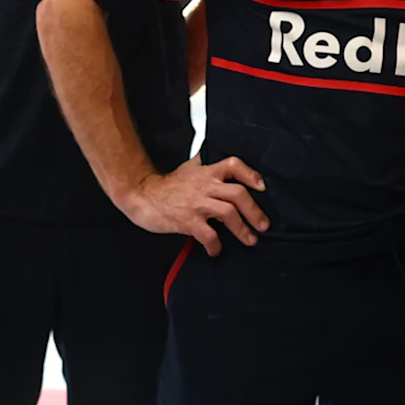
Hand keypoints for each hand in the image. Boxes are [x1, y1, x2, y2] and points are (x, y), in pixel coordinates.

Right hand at [118, 156, 266, 250]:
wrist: (141, 196)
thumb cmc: (165, 186)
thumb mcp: (187, 168)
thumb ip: (203, 163)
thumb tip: (213, 154)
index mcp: (206, 173)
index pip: (233, 165)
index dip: (251, 175)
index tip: (262, 187)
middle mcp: (204, 186)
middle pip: (238, 194)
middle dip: (254, 212)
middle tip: (263, 226)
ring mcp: (196, 204)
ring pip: (228, 213)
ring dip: (242, 229)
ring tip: (250, 240)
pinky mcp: (186, 221)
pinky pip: (208, 234)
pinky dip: (216, 245)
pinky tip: (216, 250)